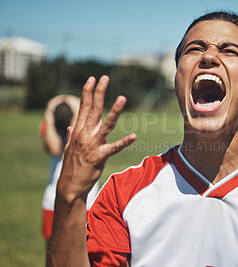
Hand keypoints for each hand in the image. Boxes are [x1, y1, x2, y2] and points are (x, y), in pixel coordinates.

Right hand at [57, 75, 136, 199]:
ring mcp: (92, 145)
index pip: (83, 107)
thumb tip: (69, 126)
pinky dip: (124, 142)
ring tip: (122, 98)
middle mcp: (84, 135)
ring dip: (115, 111)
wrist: (69, 186)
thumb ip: (70, 135)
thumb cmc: (72, 166)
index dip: (88, 92)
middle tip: (105, 78)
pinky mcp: (99, 156)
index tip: (92, 79)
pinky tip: (134, 136)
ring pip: (105, 124)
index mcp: (78, 131)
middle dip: (99, 92)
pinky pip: (114, 148)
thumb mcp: (69, 148)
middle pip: (93, 110)